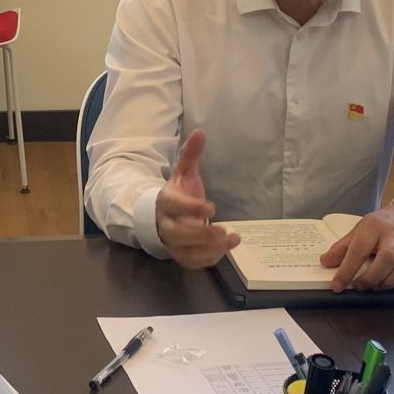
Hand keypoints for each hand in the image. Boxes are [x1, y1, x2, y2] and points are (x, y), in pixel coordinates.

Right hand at [155, 130, 239, 268]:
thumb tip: (200, 131)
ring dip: (209, 249)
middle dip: (201, 234)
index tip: (213, 208)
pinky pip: (191, 262)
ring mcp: (172, 243)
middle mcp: (165, 224)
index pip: (173, 206)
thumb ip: (191, 154)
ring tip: (232, 240)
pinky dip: (208, 259)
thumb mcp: (184, 174)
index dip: (190, 208)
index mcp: (165, 201)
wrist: (161, 218)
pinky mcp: (180, 255)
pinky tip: (225, 250)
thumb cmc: (178, 194)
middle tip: (224, 231)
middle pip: (177, 233)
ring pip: (185, 251)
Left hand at [319, 199, 393, 291]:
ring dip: (386, 282)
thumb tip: (325, 262)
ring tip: (374, 287)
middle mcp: (393, 235)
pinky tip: (389, 284)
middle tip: (358, 286)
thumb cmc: (383, 224)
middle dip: (370, 277)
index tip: (337, 285)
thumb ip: (342, 247)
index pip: (359, 249)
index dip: (346, 270)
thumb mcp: (360, 229)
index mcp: (374, 226)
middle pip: (386, 258)